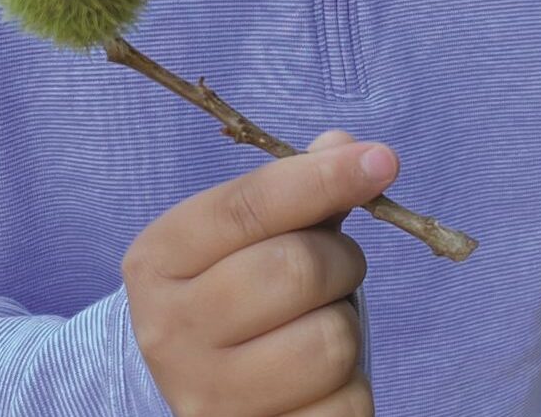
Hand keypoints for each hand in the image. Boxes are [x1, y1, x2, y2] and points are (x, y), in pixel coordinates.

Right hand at [124, 132, 395, 416]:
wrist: (187, 391)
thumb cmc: (230, 298)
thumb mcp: (240, 239)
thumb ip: (295, 192)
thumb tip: (351, 148)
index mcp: (159, 260)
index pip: (248, 205)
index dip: (322, 177)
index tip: (381, 160)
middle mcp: (171, 331)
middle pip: (296, 269)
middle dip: (341, 258)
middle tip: (335, 266)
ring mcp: (210, 398)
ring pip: (330, 341)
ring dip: (345, 325)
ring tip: (317, 326)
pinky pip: (346, 404)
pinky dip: (352, 385)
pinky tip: (319, 380)